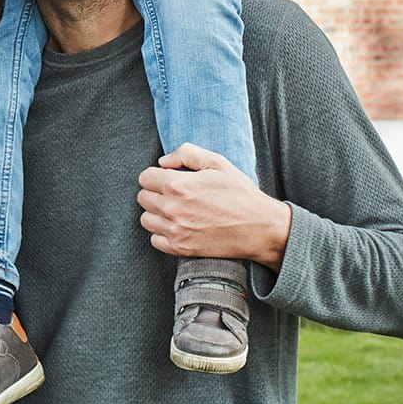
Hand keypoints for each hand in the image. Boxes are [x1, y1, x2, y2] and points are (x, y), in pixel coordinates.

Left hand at [136, 143, 292, 267]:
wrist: (259, 228)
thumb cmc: (240, 193)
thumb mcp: (217, 163)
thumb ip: (186, 154)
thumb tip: (162, 162)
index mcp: (178, 186)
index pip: (145, 177)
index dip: (156, 175)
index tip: (169, 178)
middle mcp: (172, 210)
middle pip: (143, 198)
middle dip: (155, 192)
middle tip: (174, 194)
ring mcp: (175, 231)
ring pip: (146, 219)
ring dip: (156, 213)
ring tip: (176, 210)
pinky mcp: (180, 249)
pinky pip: (155, 240)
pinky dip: (162, 233)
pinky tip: (178, 226)